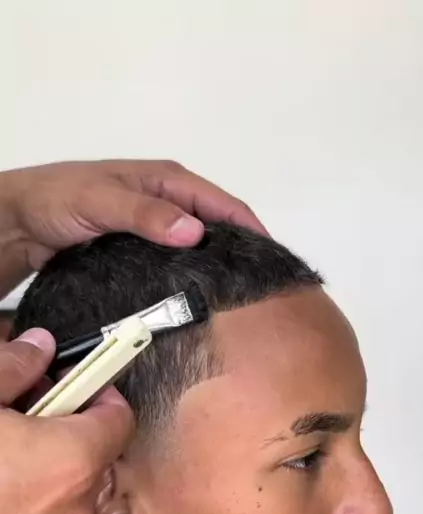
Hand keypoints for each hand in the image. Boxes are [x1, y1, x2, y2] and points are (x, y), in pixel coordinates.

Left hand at [0, 159, 266, 290]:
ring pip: (197, 249)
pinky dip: (189, 279)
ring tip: (236, 301)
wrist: (20, 219)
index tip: (274, 263)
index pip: (224, 204)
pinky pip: (176, 265)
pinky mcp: (142, 252)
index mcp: (169, 181)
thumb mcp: (102, 200)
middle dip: (240, 253)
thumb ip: (146, 214)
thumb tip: (196, 233)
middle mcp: (168, 203)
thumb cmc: (60, 199)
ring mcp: (156, 229)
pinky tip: (197, 301)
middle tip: (260, 290)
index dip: (253, 230)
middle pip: (217, 227)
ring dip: (215, 269)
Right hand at [0, 329, 133, 513]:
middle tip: (20, 407)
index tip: (71, 378)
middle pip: (90, 451)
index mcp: (72, 460)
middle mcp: (73, 506)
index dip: (97, 391)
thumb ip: (13, 368)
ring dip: (40, 462)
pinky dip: (23, 496)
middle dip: (61, 423)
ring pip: (62, 486)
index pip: (119, 417)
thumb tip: (38, 348)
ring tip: (0, 447)